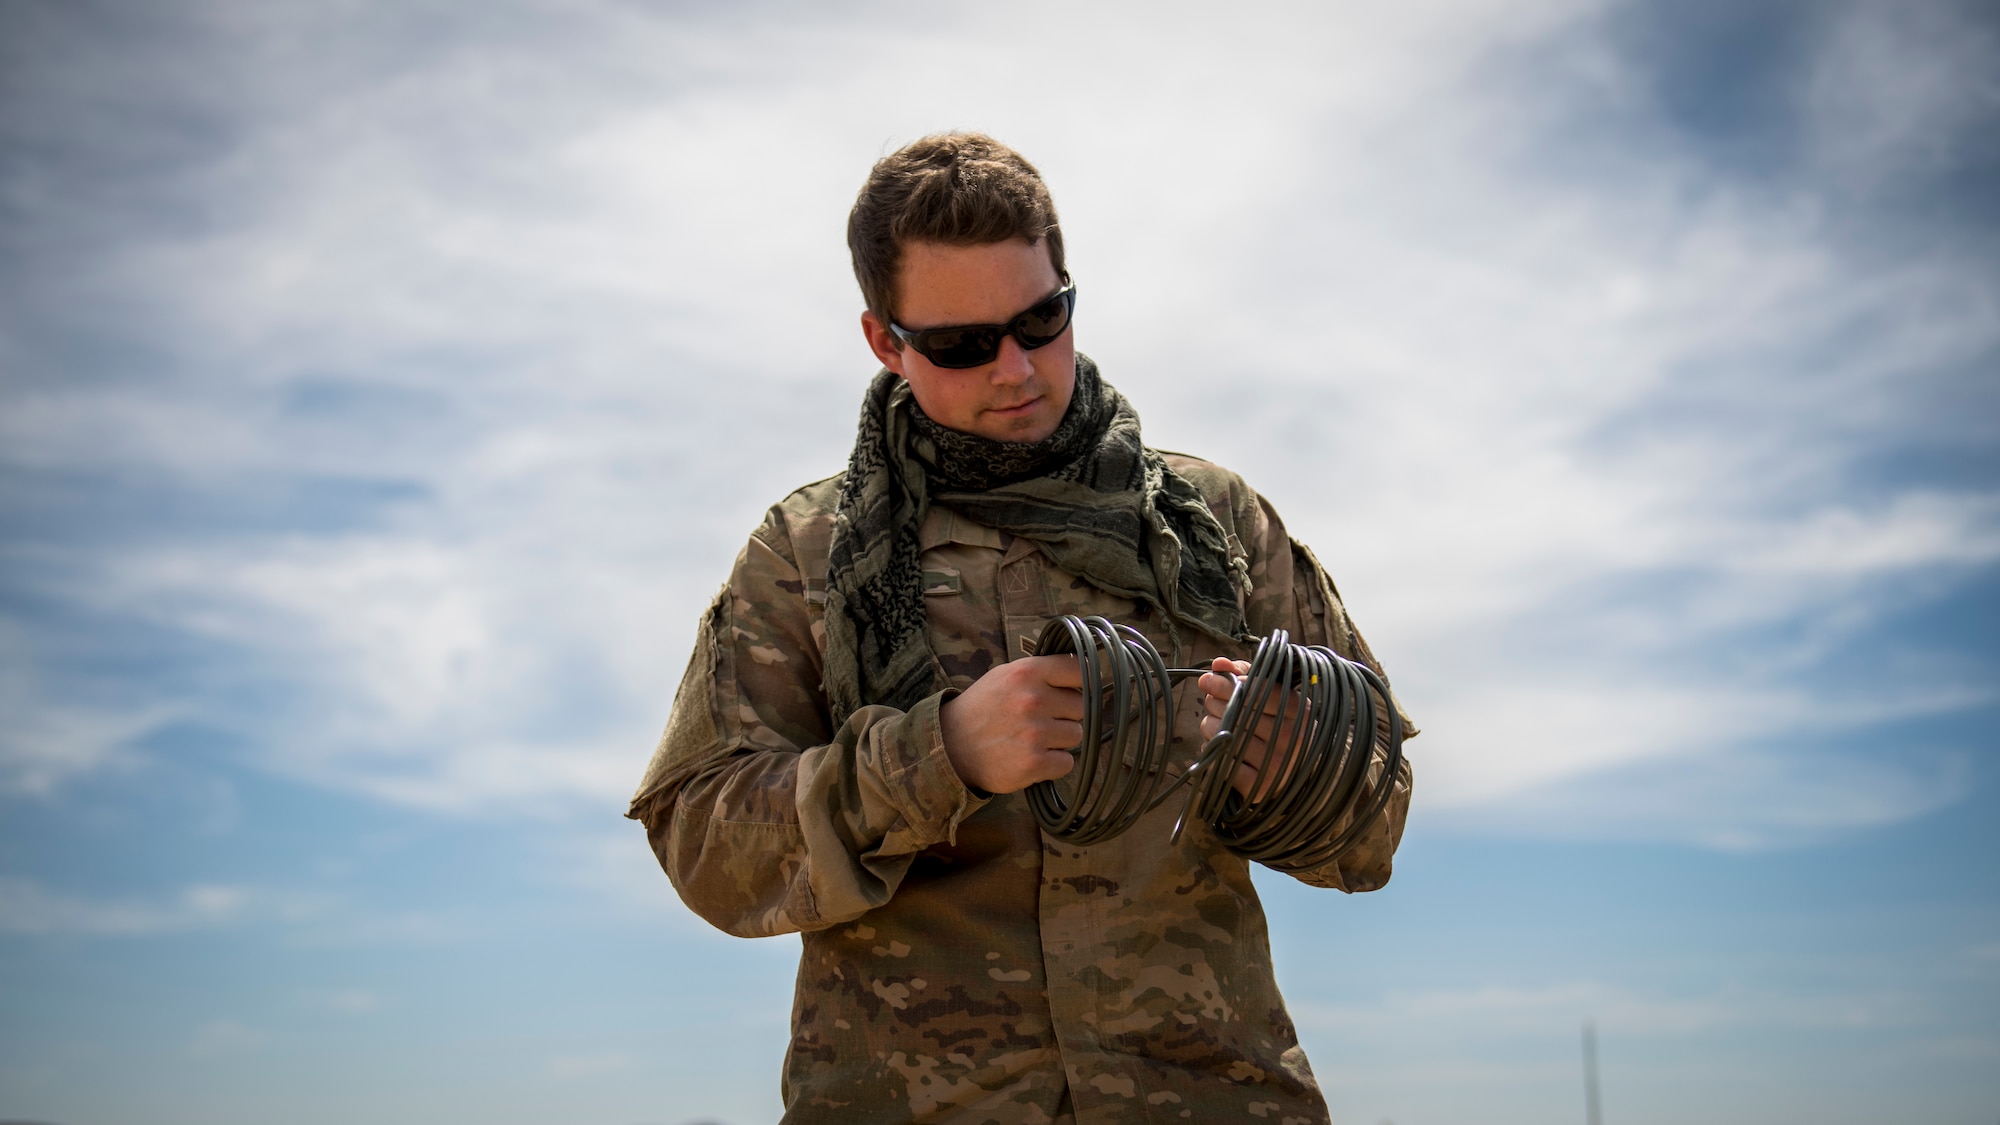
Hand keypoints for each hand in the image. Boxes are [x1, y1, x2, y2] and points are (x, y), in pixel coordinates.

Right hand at [939, 655, 1083, 794]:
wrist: (950, 746)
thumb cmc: (984, 708)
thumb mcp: (1006, 676)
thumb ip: (1042, 671)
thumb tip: (1086, 669)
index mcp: (1027, 672)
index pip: (1078, 670)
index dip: (1078, 682)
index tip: (1070, 691)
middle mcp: (1033, 699)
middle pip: (1080, 706)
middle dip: (1065, 714)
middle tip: (1040, 720)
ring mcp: (1034, 732)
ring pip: (1076, 735)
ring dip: (1059, 740)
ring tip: (1032, 739)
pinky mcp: (1033, 762)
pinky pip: (1066, 763)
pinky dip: (1052, 764)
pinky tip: (1032, 757)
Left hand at [1198, 657, 1309, 800]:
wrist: (1298, 771)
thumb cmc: (1280, 724)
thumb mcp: (1272, 695)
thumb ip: (1245, 674)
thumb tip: (1218, 664)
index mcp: (1298, 709)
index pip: (1255, 690)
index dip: (1226, 683)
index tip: (1208, 680)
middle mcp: (1290, 737)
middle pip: (1236, 712)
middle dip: (1214, 703)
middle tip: (1212, 703)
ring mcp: (1276, 763)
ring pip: (1224, 736)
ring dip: (1209, 726)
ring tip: (1215, 724)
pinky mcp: (1260, 786)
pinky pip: (1222, 764)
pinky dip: (1212, 752)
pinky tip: (1217, 747)